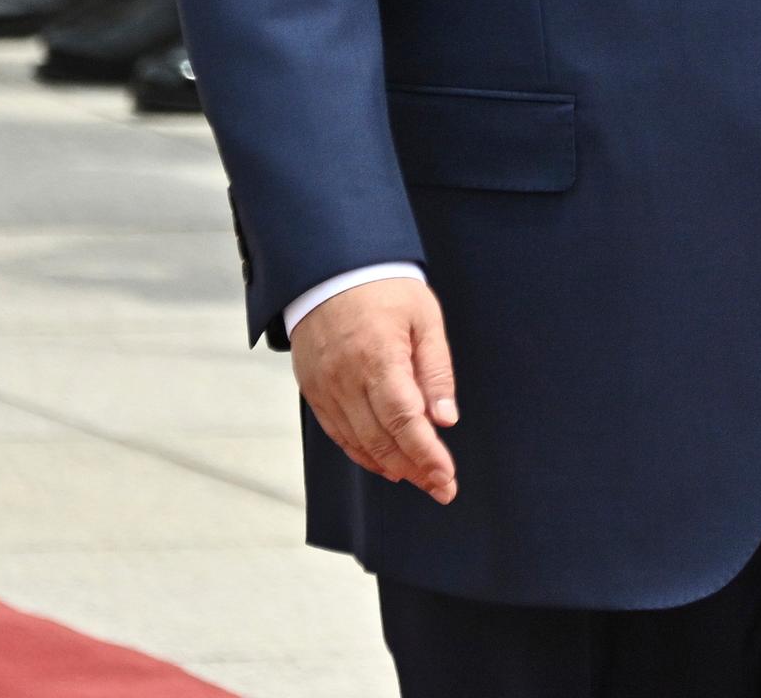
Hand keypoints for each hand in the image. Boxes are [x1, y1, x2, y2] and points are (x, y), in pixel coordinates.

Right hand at [291, 276, 459, 505]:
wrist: (331, 271)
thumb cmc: (387, 291)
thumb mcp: (425, 320)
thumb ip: (436, 371)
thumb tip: (445, 420)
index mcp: (378, 358)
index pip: (404, 420)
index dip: (426, 454)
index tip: (447, 478)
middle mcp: (346, 379)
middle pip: (381, 439)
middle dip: (414, 469)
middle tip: (442, 488)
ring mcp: (325, 388)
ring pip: (357, 441)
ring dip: (389, 465)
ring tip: (419, 479)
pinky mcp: (313, 391)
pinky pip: (337, 432)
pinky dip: (361, 452)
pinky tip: (384, 463)